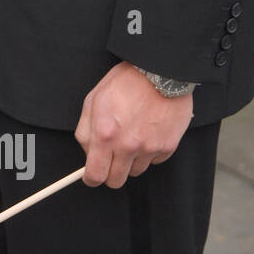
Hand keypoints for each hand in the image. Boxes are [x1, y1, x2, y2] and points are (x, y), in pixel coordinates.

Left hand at [74, 62, 193, 189]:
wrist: (159, 72)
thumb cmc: (125, 83)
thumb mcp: (93, 101)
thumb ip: (86, 131)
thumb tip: (87, 153)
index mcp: (104, 135)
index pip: (95, 175)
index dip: (91, 178)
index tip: (91, 176)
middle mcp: (127, 146)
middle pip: (116, 181)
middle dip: (110, 173)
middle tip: (111, 159)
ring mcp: (149, 148)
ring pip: (136, 171)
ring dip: (131, 161)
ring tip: (131, 138)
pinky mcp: (168, 147)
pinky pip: (154, 161)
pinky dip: (149, 153)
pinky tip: (147, 133)